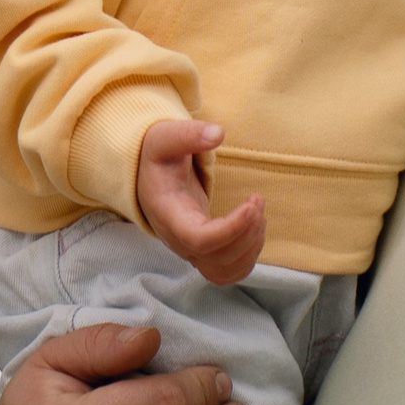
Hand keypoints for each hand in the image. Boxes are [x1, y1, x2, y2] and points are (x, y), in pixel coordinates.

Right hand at [136, 118, 265, 286]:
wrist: (147, 176)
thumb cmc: (156, 157)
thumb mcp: (164, 138)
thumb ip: (188, 134)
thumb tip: (219, 133)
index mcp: (169, 214)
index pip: (199, 240)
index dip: (230, 229)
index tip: (250, 205)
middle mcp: (178, 240)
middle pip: (217, 259)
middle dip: (247, 232)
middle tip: (257, 200)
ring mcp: (191, 251)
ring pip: (225, 270)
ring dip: (251, 247)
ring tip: (257, 213)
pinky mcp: (204, 254)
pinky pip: (229, 271)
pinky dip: (249, 256)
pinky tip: (254, 226)